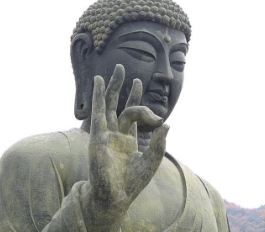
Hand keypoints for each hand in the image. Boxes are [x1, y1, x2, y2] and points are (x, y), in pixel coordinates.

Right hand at [82, 64, 168, 230]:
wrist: (116, 196)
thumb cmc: (132, 183)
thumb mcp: (152, 161)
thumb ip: (160, 143)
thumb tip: (167, 124)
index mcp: (127, 139)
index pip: (132, 114)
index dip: (139, 102)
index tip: (145, 94)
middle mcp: (116, 133)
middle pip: (118, 105)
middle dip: (122, 87)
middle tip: (124, 69)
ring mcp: (106, 133)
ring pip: (108, 105)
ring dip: (112, 87)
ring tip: (116, 69)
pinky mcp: (98, 135)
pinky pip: (99, 112)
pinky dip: (99, 96)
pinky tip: (100, 82)